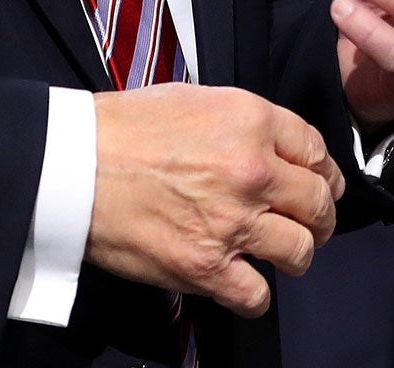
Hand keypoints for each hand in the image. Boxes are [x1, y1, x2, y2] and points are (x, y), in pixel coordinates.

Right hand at [86, 84, 343, 317]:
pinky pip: (258, 295)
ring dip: (293, 254)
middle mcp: (251, 170)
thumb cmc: (118, 128)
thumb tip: (268, 145)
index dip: (324, 172)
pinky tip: (239, 281)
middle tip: (308, 224)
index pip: (316, 150)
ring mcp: (232, 222)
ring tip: (275, 253)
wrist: (70, 164)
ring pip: (301, 251)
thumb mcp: (189, 98)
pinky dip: (252, 293)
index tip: (321, 184)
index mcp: (248, 120)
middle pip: (319, 204)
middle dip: (319, 217)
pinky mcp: (207, 266)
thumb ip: (239, 121)